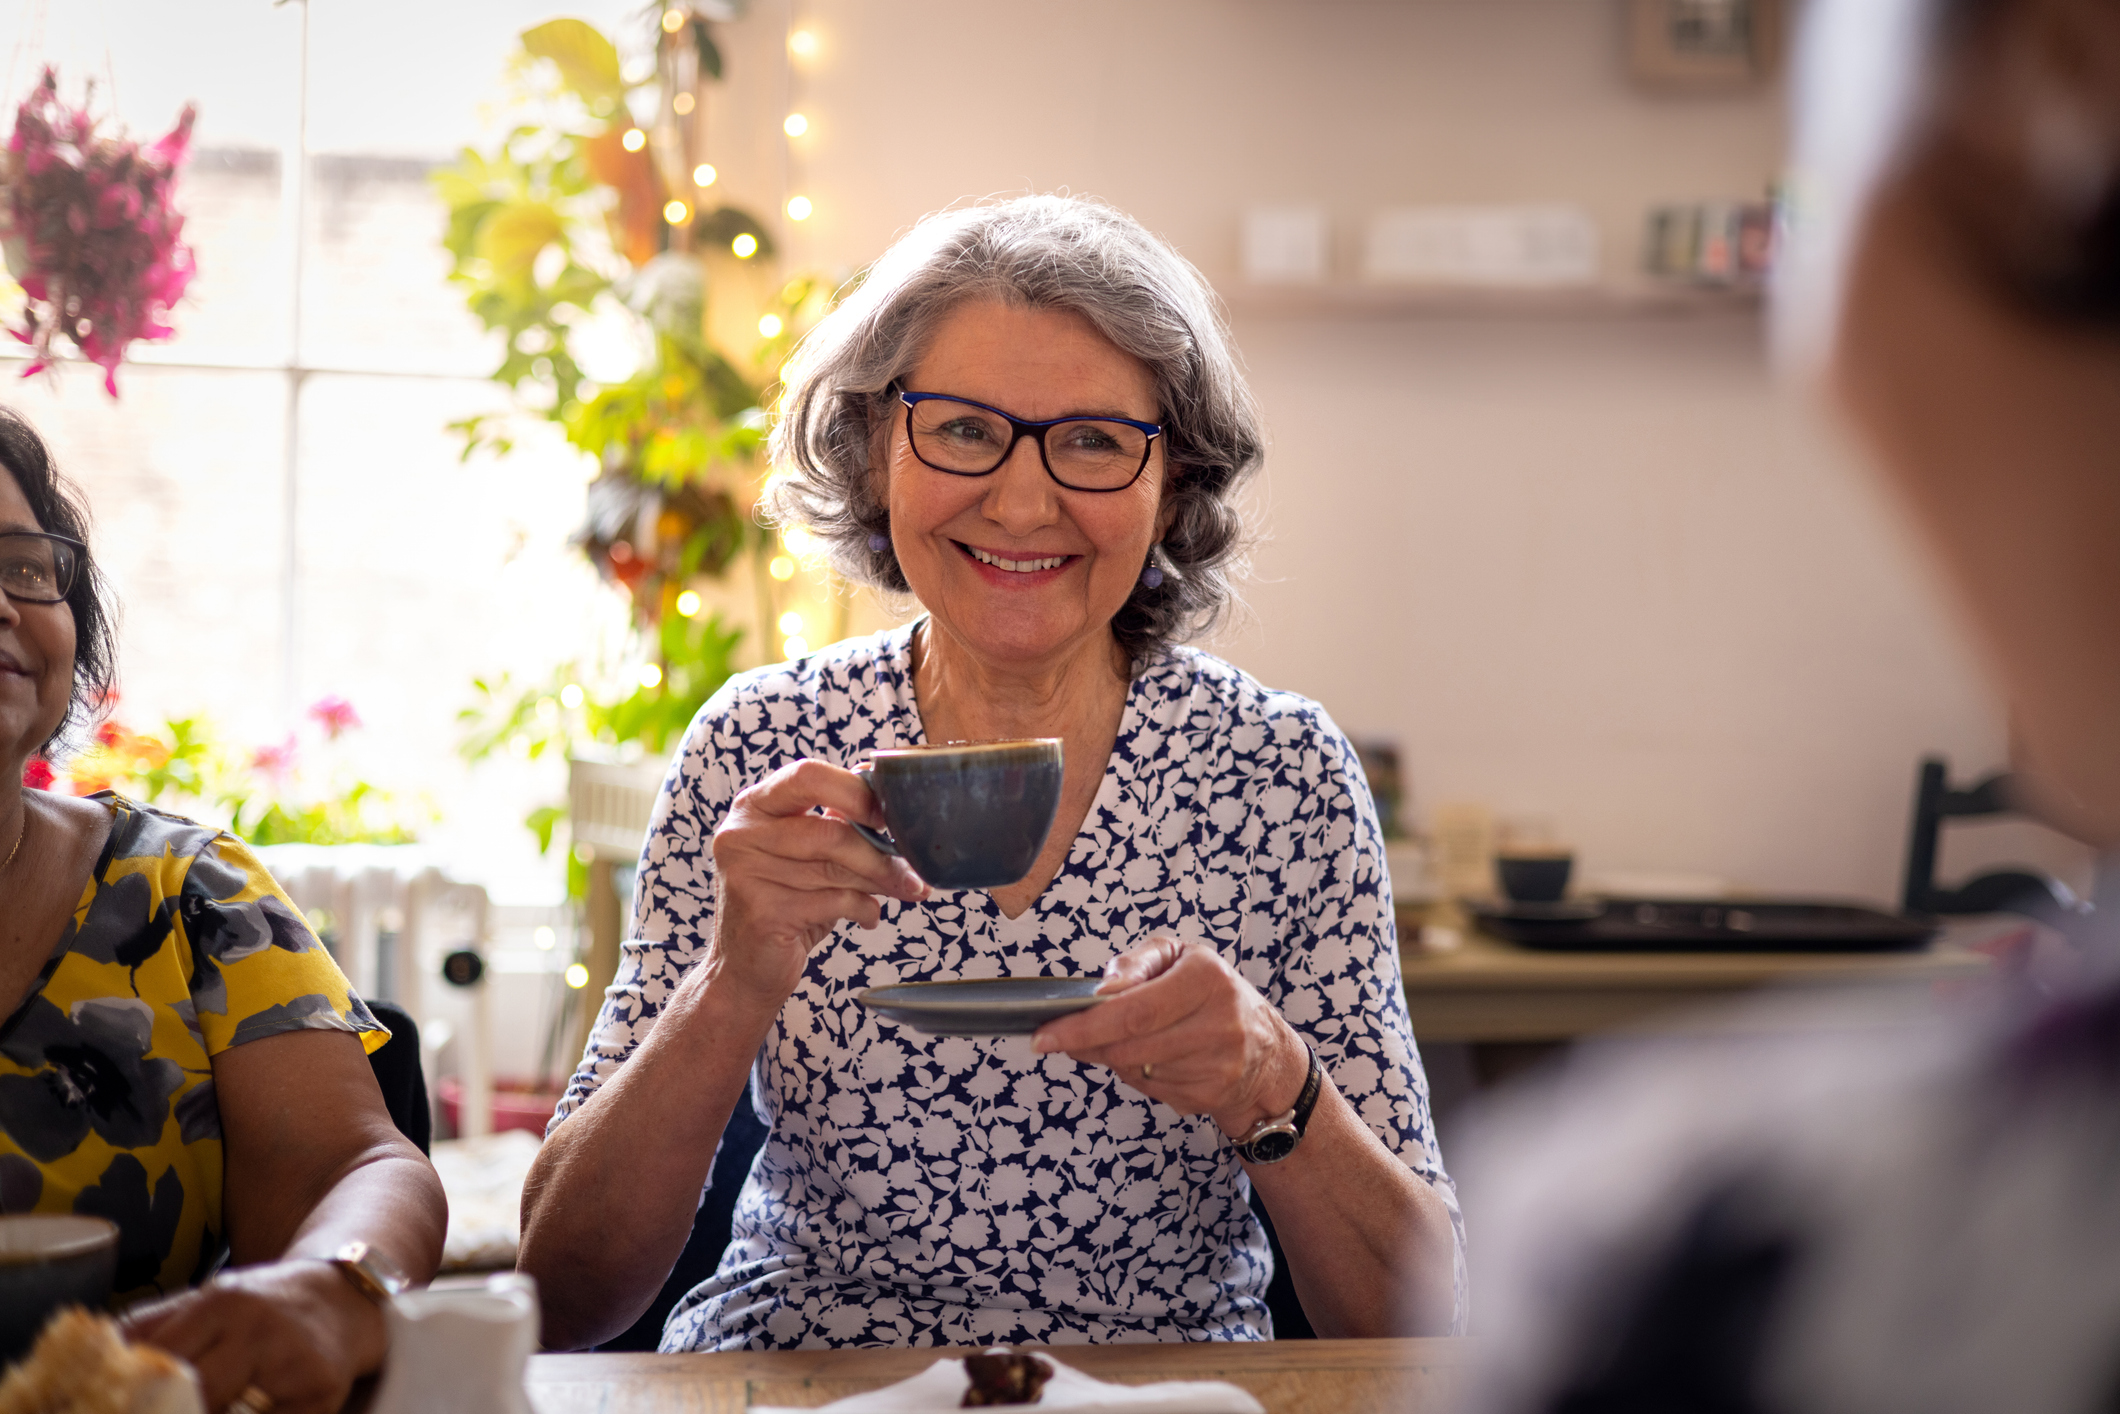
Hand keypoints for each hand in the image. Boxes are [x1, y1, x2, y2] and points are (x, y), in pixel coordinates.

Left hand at [122, 1260, 381, 1413]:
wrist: (343, 1299)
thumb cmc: (264, 1308)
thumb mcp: (210, 1300)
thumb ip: (155, 1326)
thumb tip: (96, 1360)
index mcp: (220, 1302)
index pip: (158, 1356)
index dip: (129, 1392)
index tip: (114, 1404)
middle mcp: (257, 1326)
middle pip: (193, 1389)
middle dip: (170, 1409)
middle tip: (160, 1410)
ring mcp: (291, 1360)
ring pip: (226, 1412)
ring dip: (208, 1413)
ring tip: (201, 1409)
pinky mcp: (320, 1391)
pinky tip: (243, 1413)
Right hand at [708, 758, 927, 1007]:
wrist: (744, 967)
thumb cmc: (784, 902)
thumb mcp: (805, 855)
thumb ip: (836, 823)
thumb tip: (892, 800)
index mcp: (754, 806)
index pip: (808, 775)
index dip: (856, 792)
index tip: (889, 814)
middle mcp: (742, 834)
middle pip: (830, 831)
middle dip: (879, 853)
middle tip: (913, 870)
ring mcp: (747, 874)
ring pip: (836, 869)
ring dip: (881, 881)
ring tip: (906, 890)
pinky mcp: (762, 913)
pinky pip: (834, 902)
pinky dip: (864, 909)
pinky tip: (869, 916)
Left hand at [1031, 934, 1308, 1137]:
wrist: (1267, 1051)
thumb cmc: (1212, 993)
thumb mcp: (1180, 957)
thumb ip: (1137, 962)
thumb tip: (1102, 989)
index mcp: (1207, 978)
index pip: (1133, 1010)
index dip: (1083, 1025)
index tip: (1045, 1033)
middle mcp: (1218, 1023)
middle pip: (1127, 1047)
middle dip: (1086, 1044)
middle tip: (1060, 1038)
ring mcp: (1217, 1066)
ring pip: (1133, 1070)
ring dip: (1113, 1058)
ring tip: (1121, 1040)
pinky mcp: (1210, 1096)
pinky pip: (1150, 1090)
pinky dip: (1137, 1075)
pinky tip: (1152, 1059)